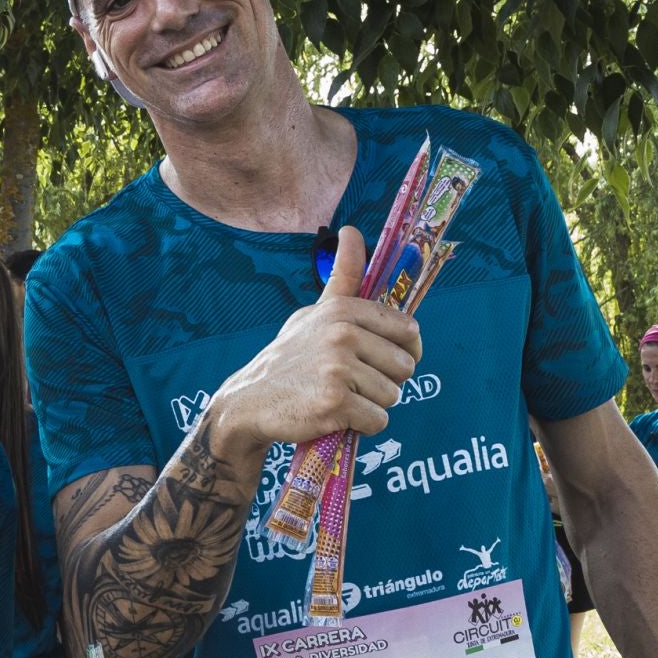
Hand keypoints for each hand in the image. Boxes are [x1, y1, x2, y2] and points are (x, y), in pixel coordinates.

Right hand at [209, 225, 421, 455]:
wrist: (249, 401)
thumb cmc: (291, 357)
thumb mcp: (314, 312)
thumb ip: (342, 276)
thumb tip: (352, 230)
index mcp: (343, 309)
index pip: (408, 330)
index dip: (405, 350)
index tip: (385, 359)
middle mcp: (342, 334)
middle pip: (405, 367)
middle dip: (385, 381)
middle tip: (352, 383)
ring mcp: (338, 368)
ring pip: (392, 396)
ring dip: (371, 405)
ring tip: (339, 397)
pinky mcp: (335, 402)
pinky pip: (377, 420)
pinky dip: (360, 426)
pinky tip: (334, 416)